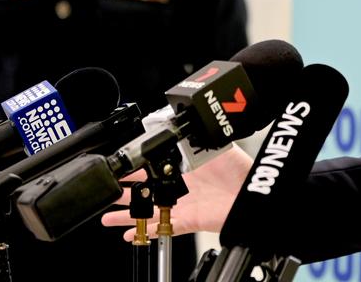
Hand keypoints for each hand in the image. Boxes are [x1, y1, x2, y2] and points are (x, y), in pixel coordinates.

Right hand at [101, 144, 252, 239]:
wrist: (253, 192)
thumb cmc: (239, 170)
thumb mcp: (210, 145)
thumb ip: (191, 139)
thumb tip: (171, 127)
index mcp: (186, 169)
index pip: (154, 169)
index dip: (135, 170)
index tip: (119, 168)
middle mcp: (183, 189)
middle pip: (147, 192)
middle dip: (125, 193)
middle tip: (107, 191)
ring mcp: (184, 206)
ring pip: (149, 212)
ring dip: (128, 215)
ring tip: (108, 216)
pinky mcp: (188, 221)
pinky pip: (162, 228)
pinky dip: (145, 232)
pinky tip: (129, 233)